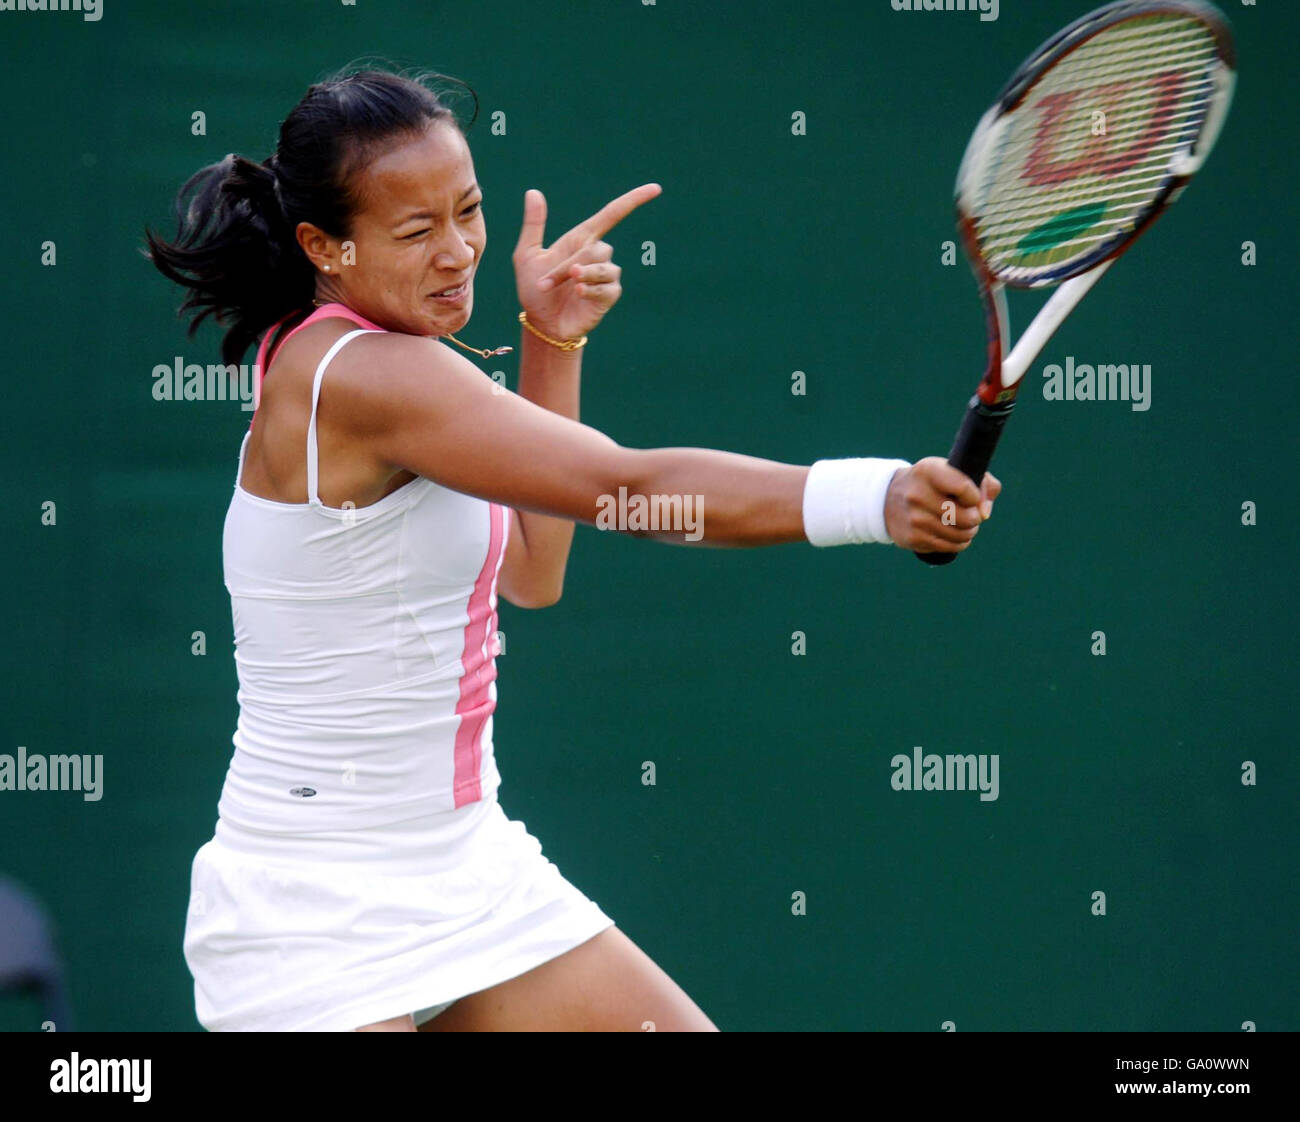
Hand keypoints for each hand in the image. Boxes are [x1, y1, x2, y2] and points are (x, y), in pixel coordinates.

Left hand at [512, 183, 661, 340]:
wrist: (542, 323)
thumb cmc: (534, 289)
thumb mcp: (527, 254)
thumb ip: (534, 225)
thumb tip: (533, 192)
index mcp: (582, 240)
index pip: (612, 214)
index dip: (634, 200)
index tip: (656, 189)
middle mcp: (598, 255)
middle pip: (596, 249)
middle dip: (570, 265)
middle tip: (548, 282)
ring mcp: (606, 276)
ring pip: (603, 267)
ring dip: (581, 276)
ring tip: (565, 287)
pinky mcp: (608, 296)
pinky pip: (607, 287)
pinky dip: (591, 289)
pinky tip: (578, 293)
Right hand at [884, 458, 1001, 552]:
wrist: (888, 499)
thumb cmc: (930, 483)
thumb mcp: (951, 470)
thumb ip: (982, 483)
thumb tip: (985, 513)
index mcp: (928, 471)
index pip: (965, 488)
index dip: (976, 496)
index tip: (971, 497)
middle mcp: (917, 495)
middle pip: (966, 517)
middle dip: (975, 518)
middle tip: (970, 515)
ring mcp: (914, 519)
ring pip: (960, 535)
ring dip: (968, 532)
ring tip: (964, 525)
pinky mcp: (913, 538)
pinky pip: (949, 547)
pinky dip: (958, 543)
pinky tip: (954, 535)